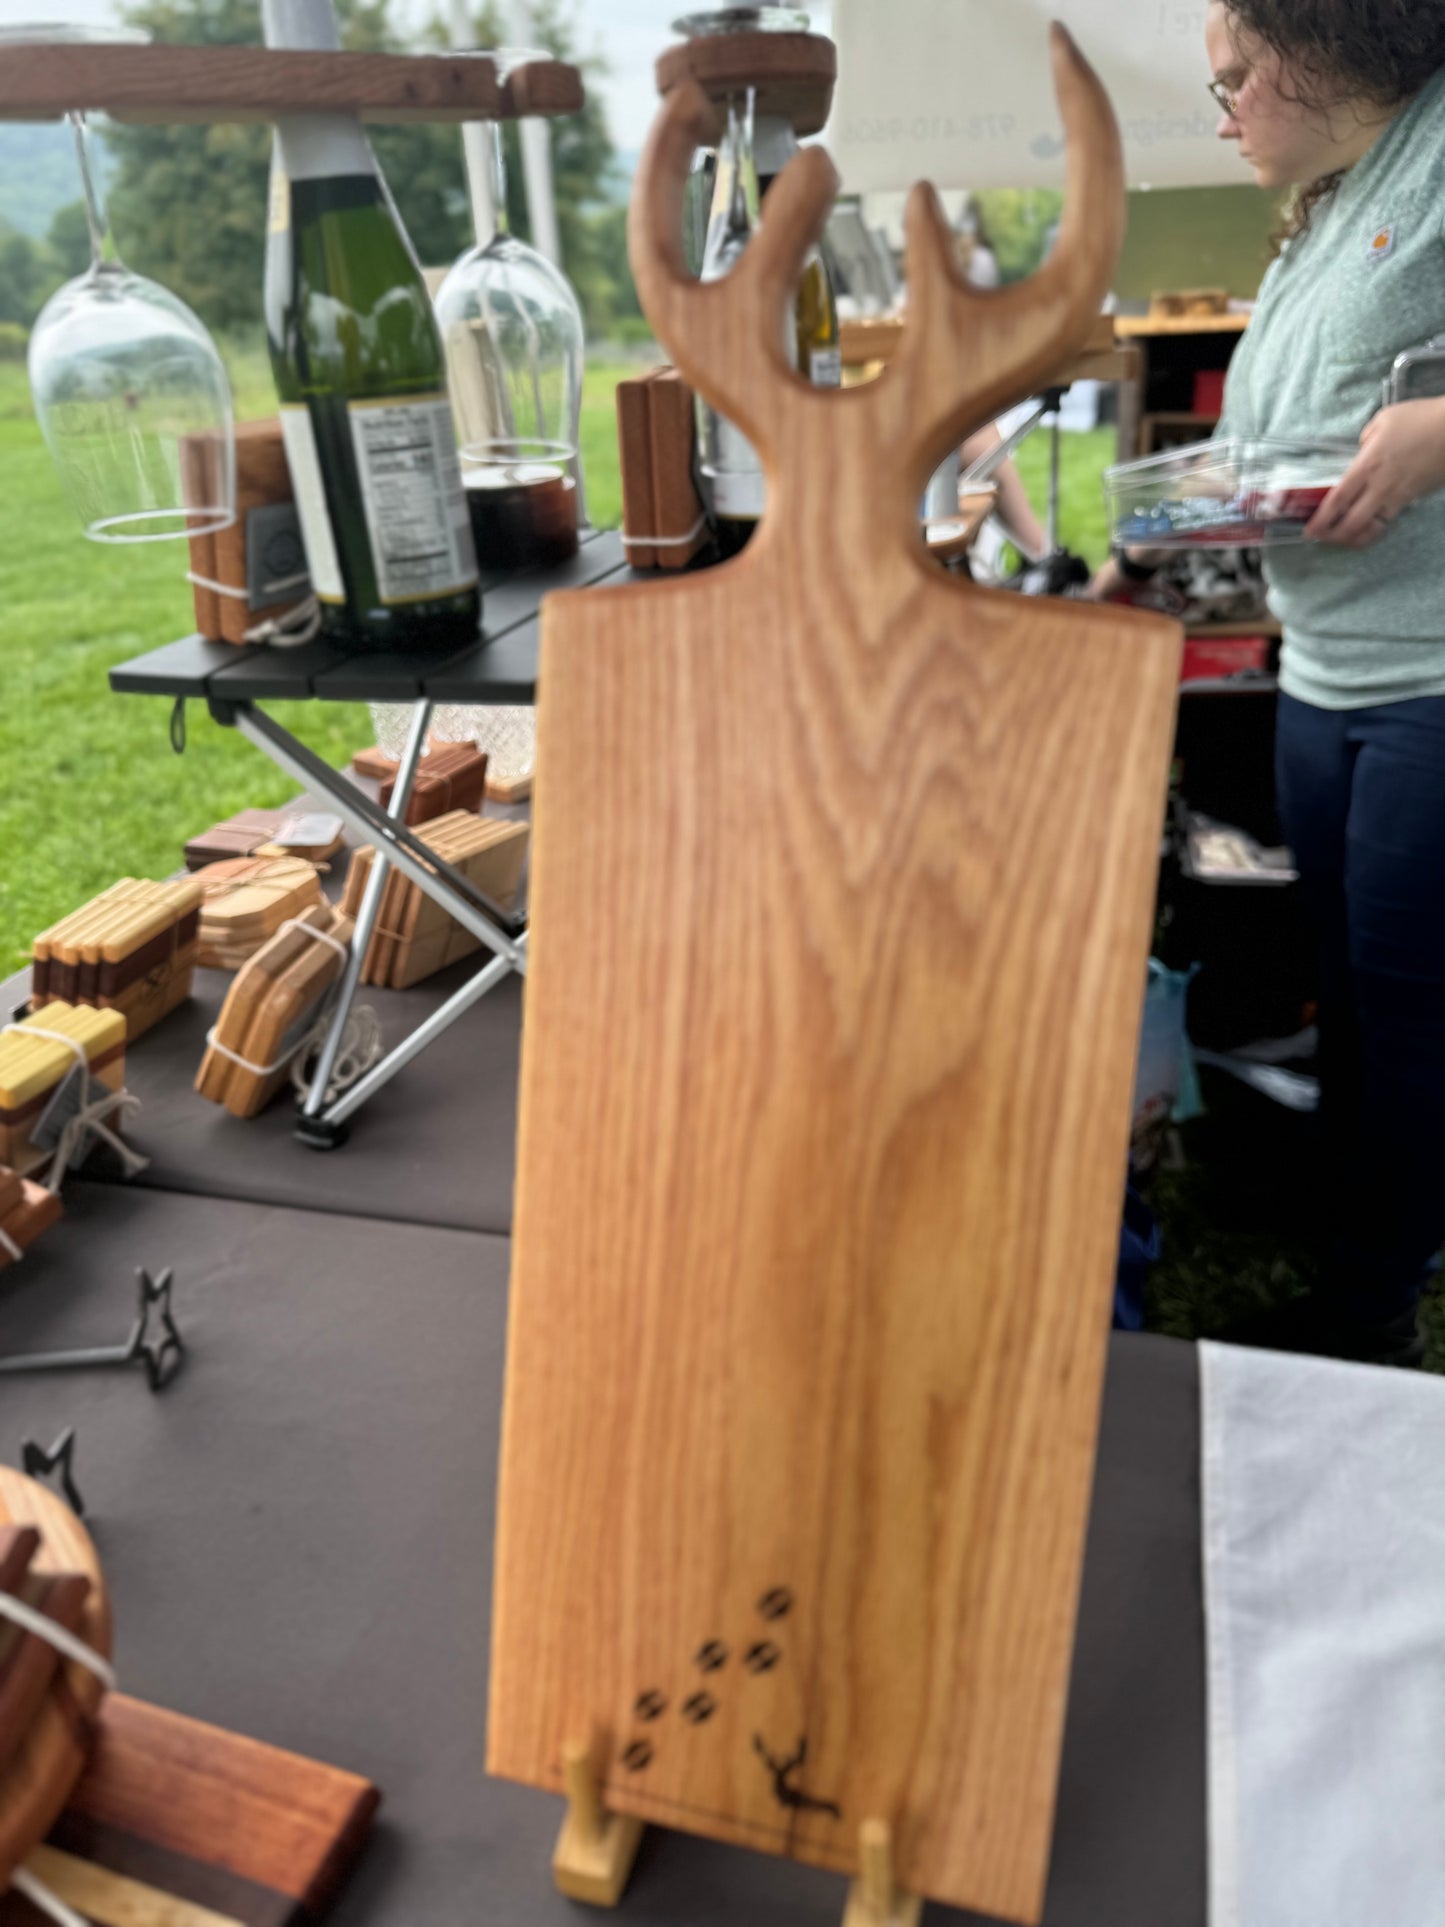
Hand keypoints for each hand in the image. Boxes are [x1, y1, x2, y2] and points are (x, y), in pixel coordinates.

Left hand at [1305, 397, 1444, 547]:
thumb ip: (1366, 437)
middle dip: (1332, 536)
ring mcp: (1397, 496)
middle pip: (1351, 523)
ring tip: (1340, 539)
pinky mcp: (1412, 499)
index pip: (1337, 500)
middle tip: (1320, 538)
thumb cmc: (1422, 419)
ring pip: (1371, 529)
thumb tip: (1361, 449)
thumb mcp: (1385, 419)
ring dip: (1352, 538)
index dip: (1321, 519)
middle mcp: (1380, 486)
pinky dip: (1373, 530)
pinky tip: (1365, 530)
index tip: (1309, 530)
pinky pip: (1388, 522)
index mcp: (1367, 465)